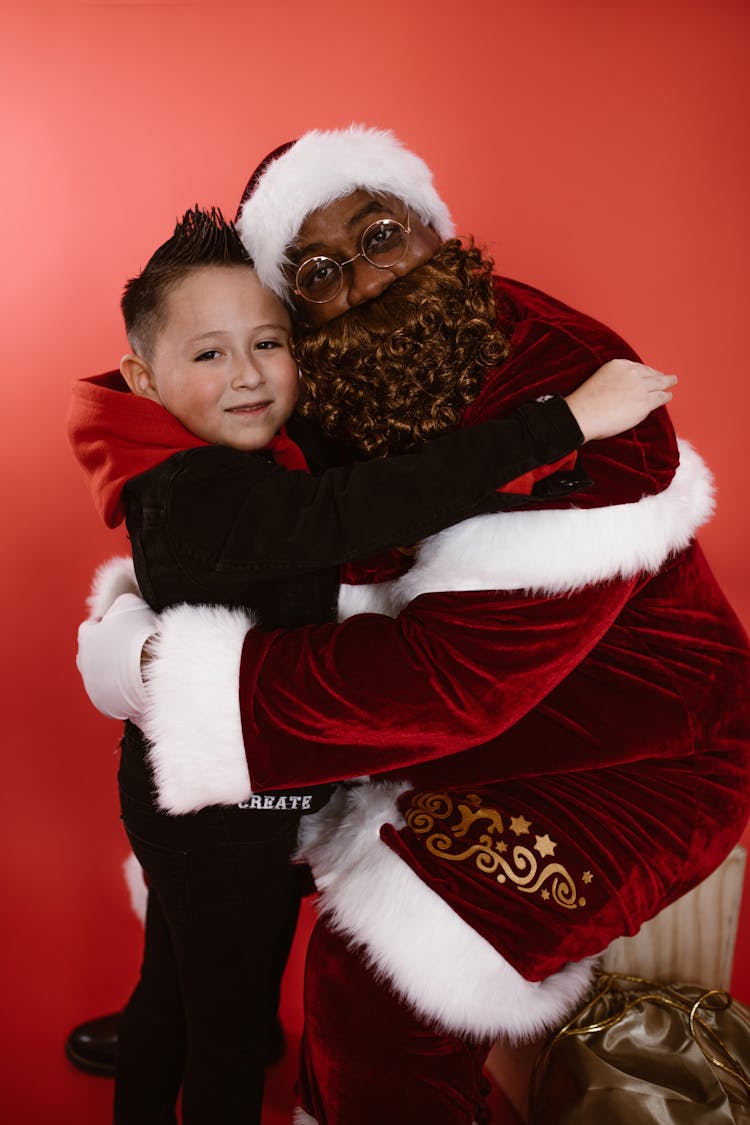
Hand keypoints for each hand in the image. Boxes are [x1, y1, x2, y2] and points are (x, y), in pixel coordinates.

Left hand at [76, 593, 157, 723]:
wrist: (151, 672)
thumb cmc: (138, 635)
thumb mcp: (129, 604)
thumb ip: (122, 602)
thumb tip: (124, 606)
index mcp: (86, 640)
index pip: (89, 627)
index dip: (105, 622)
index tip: (119, 622)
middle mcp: (86, 665)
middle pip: (94, 654)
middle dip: (109, 649)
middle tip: (131, 644)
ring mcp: (97, 689)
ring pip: (106, 677)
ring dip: (119, 671)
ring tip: (142, 665)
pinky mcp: (112, 707)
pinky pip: (119, 696)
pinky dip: (128, 690)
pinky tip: (144, 683)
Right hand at [565, 359, 676, 442]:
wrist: (584, 414)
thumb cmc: (585, 403)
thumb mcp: (599, 380)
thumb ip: (613, 381)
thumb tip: (621, 392)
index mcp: (618, 365)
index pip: (637, 367)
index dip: (645, 371)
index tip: (648, 374)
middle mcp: (631, 373)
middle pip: (650, 373)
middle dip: (658, 374)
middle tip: (666, 376)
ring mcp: (640, 387)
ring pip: (659, 383)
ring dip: (667, 382)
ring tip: (672, 382)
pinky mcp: (645, 402)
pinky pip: (660, 397)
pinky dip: (665, 396)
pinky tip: (668, 396)